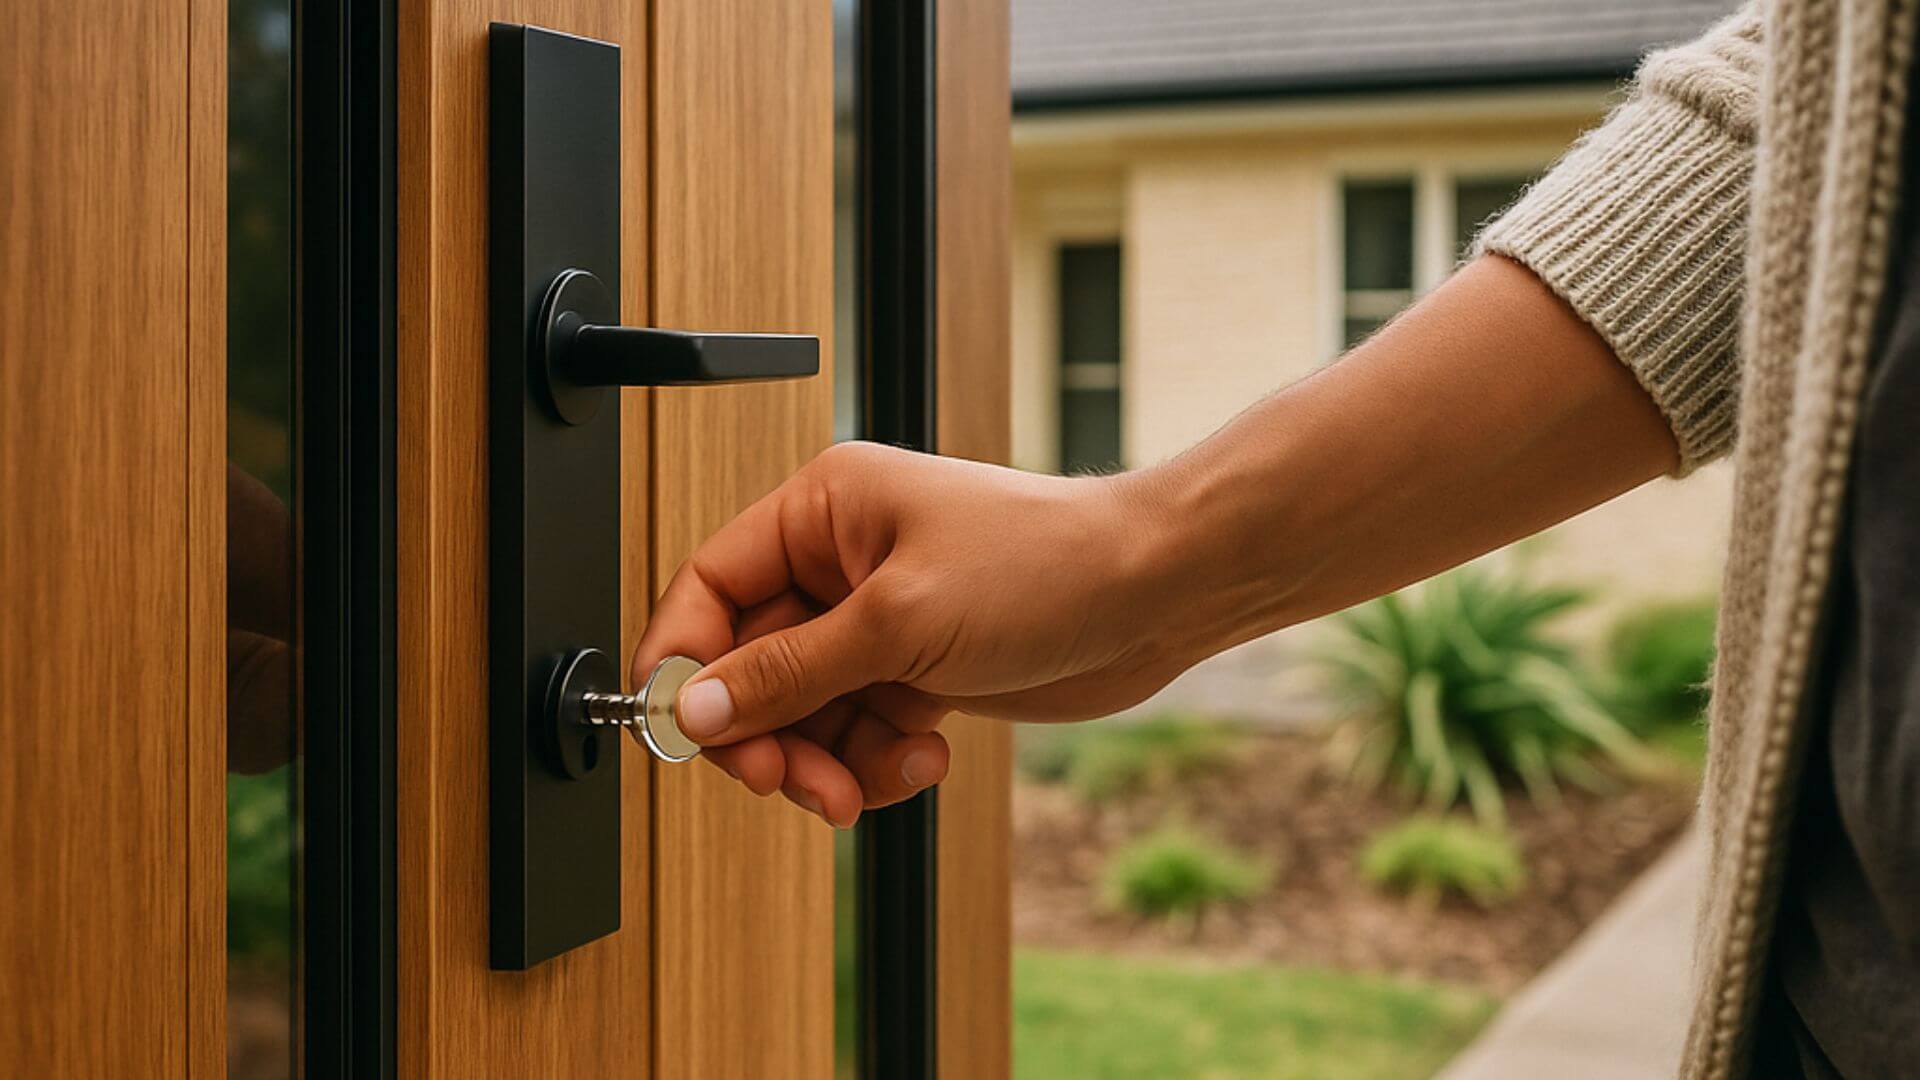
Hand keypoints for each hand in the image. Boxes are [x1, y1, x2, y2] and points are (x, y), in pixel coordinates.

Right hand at [629, 442, 1190, 826]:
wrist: (1153, 594)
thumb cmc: (1043, 563)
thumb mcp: (897, 622)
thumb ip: (788, 672)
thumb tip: (695, 707)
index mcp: (821, 511)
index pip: (710, 585)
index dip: (682, 658)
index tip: (678, 729)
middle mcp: (841, 563)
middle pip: (751, 664)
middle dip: (766, 733)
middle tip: (788, 782)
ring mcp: (880, 620)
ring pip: (804, 712)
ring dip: (826, 761)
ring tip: (864, 787)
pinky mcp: (918, 669)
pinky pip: (859, 731)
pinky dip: (877, 761)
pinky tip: (921, 761)